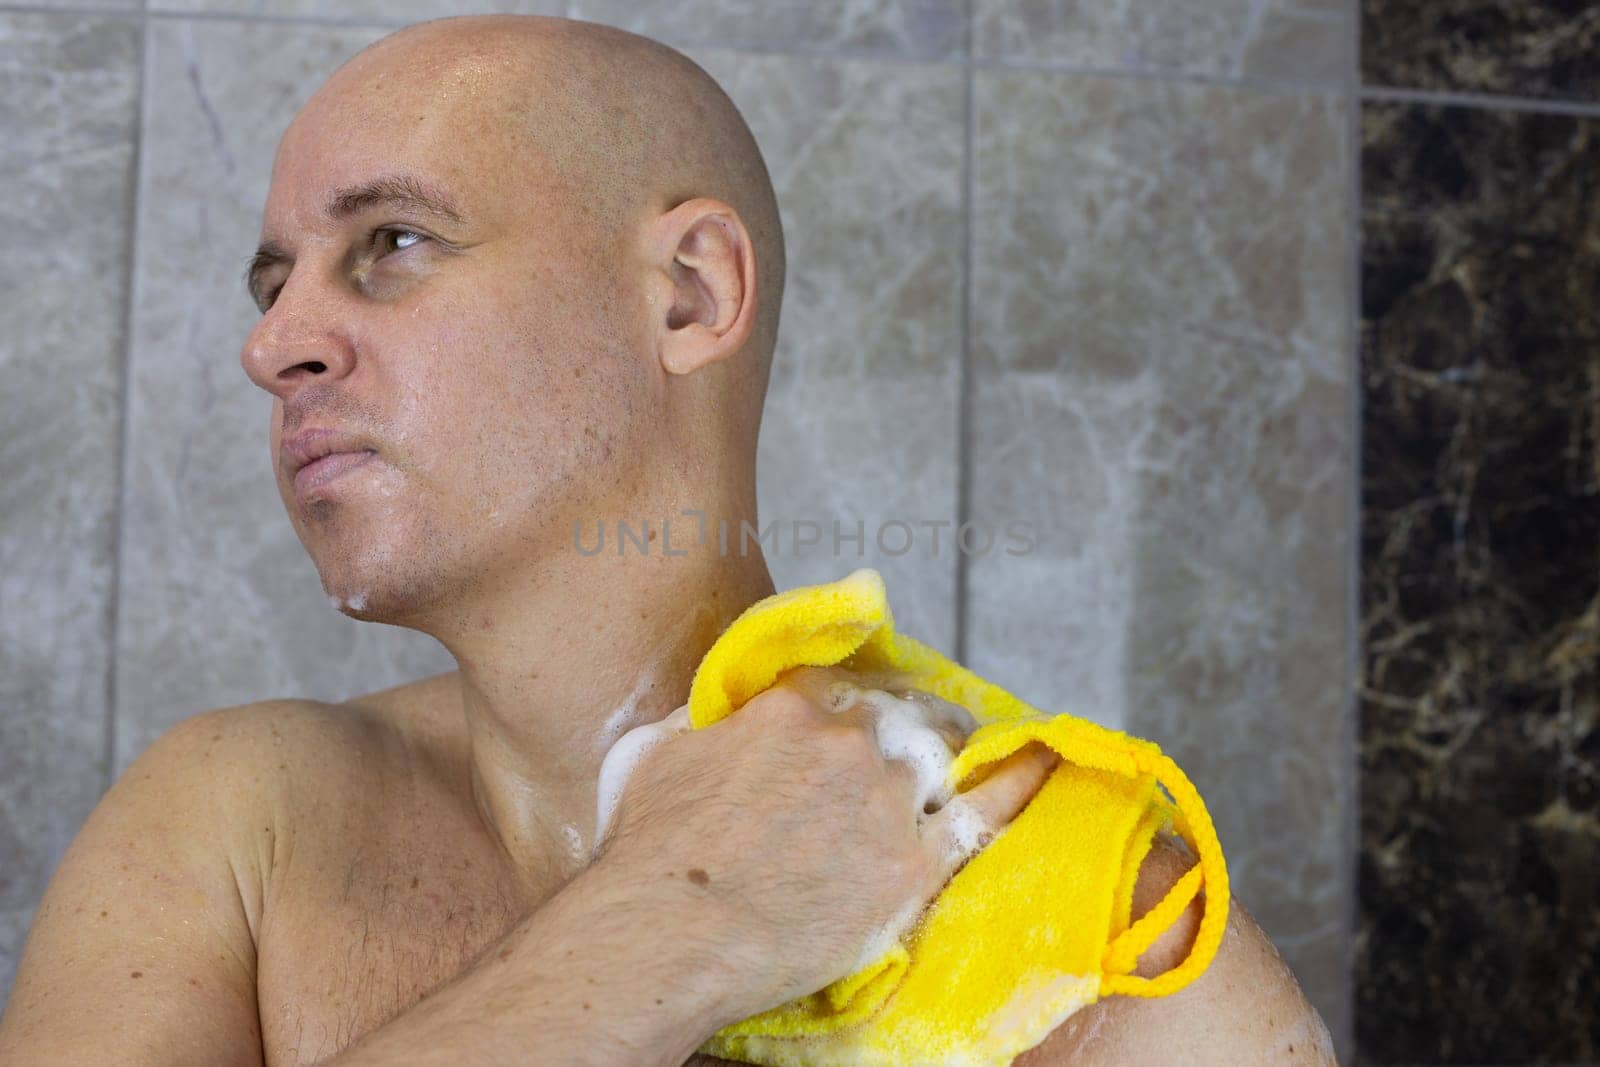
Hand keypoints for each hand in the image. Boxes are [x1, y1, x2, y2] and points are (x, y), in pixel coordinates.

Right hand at [593, 664, 1059, 1025]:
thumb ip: (702, 727)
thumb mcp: (654, 757)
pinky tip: (1042, 764)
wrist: (671, 930)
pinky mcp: (911, 864)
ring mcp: (886, 801)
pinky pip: (983, 814)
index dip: (840, 703)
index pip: (830, 685)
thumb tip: (718, 719)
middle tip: (902, 743)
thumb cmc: (648, 851)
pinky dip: (1018, 782)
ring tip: (958, 754)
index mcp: (787, 708)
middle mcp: (846, 742)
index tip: (844, 717)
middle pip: (893, 717)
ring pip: (939, 756)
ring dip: (948, 750)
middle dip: (900, 724)